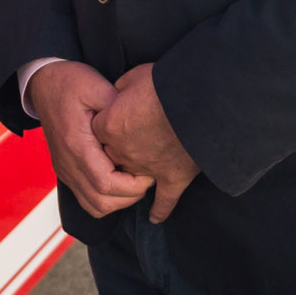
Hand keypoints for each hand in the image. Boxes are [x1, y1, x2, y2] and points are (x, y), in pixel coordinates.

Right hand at [24, 61, 154, 217]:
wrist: (42, 83)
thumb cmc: (69, 82)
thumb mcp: (95, 85)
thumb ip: (117, 106)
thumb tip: (137, 126)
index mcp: (76, 145)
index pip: (106, 183)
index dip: (133, 185)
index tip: (149, 172)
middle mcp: (68, 164)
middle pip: (101, 203)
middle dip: (130, 197)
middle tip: (146, 177)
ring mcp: (64, 170)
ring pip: (94, 206)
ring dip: (118, 201)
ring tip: (134, 180)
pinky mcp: (65, 171)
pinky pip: (86, 199)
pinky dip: (106, 198)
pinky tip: (118, 179)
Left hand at [92, 64, 200, 222]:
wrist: (197, 102)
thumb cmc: (163, 85)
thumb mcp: (134, 76)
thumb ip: (120, 88)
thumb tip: (117, 93)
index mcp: (109, 126)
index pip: (97, 129)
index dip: (106, 120)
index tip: (116, 113)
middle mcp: (123, 152)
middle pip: (112, 156)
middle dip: (117, 149)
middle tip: (131, 135)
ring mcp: (147, 168)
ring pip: (133, 176)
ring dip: (134, 172)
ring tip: (142, 165)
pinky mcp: (173, 177)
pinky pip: (164, 200)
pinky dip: (160, 210)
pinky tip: (155, 218)